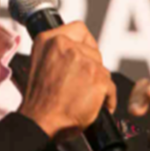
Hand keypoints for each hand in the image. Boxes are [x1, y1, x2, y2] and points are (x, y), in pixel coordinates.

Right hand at [18, 22, 116, 142]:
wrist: (40, 121)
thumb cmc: (39, 102)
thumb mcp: (40, 64)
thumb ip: (57, 53)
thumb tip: (76, 51)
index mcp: (48, 40)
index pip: (78, 28)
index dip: (85, 43)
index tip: (85, 54)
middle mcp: (65, 46)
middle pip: (93, 51)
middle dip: (91, 68)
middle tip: (80, 84)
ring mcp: (83, 60)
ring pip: (102, 68)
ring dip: (98, 84)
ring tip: (84, 97)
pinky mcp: (97, 77)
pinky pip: (110, 86)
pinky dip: (106, 99)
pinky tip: (94, 106)